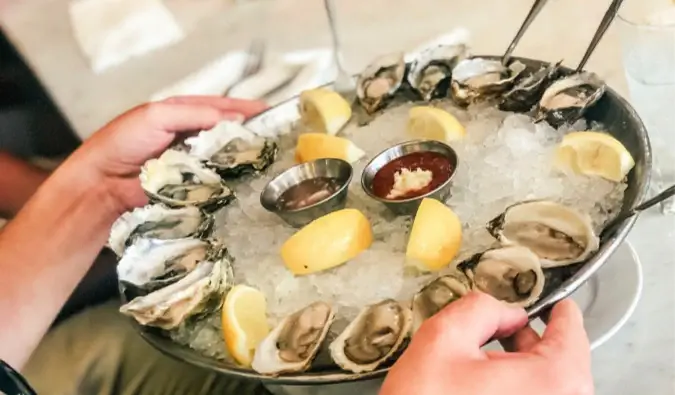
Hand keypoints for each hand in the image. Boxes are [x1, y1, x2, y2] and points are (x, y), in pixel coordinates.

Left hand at [63, 96, 266, 213]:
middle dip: (253, 135)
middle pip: (230, 134)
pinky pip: (219, 183)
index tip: (275, 113)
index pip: (223, 108)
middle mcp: (193, 138)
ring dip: (247, 160)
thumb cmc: (122, 143)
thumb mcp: (156, 115)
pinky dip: (234, 182)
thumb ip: (194, 113)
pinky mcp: (194, 188)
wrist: (102, 184)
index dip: (248, 110)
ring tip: (275, 161)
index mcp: (184, 114)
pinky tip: (253, 183)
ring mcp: (195, 164)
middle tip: (282, 140)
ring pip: (228, 160)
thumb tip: (233, 119)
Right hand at [380, 292, 592, 394]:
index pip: (572, 334)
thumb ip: (482, 309)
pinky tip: (487, 384)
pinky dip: (519, 389)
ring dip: (525, 367)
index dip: (559, 312)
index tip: (554, 305)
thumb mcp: (444, 337)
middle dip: (535, 341)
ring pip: (548, 387)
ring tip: (491, 357)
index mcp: (552, 381)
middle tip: (509, 327)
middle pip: (563, 363)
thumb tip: (504, 312)